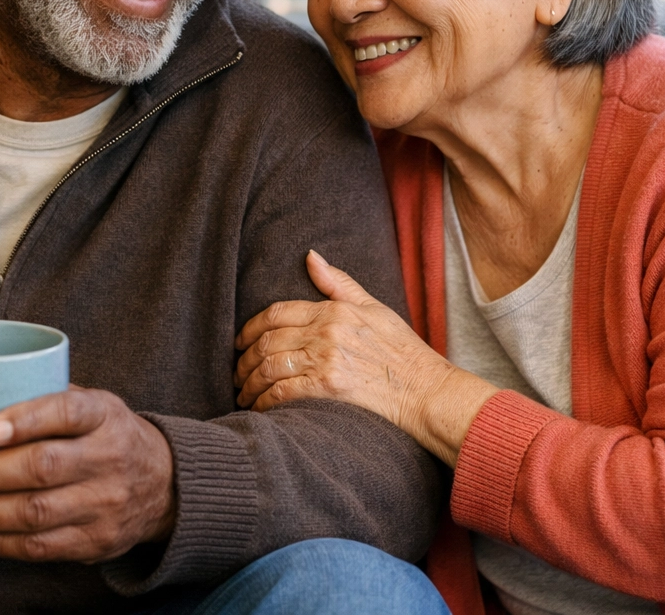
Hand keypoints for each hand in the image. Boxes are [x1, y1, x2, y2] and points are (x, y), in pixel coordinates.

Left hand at [0, 387, 175, 561]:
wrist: (163, 483)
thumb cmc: (108, 435)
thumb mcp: (95, 404)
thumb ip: (49, 399)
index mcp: (105, 415)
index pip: (68, 412)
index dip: (26, 420)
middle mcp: (109, 458)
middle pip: (44, 468)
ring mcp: (104, 504)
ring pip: (35, 514)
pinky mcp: (95, 542)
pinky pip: (38, 548)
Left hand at [235, 251, 498, 465]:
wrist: (427, 391)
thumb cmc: (403, 351)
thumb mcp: (374, 307)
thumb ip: (339, 283)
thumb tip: (310, 256)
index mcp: (334, 311)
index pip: (277, 313)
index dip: (250, 328)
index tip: (239, 342)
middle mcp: (327, 332)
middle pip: (267, 340)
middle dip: (244, 358)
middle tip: (236, 372)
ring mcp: (327, 359)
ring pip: (270, 365)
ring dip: (250, 382)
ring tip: (244, 393)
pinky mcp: (329, 388)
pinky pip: (282, 391)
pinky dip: (264, 400)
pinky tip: (259, 407)